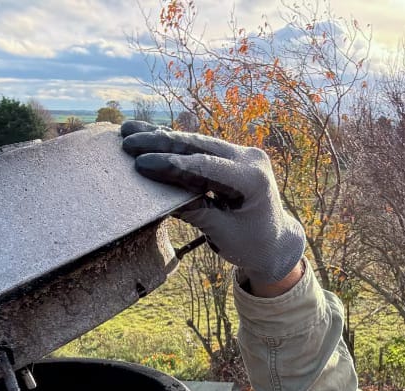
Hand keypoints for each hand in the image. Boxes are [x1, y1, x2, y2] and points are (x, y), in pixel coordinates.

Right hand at [120, 121, 305, 285]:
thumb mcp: (223, 233)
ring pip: (197, 143)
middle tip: (128, 142)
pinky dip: (175, 144)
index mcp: (253, 179)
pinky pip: (201, 148)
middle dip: (161, 144)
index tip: (140, 164)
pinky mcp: (233, 156)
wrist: (276, 243)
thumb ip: (196, 212)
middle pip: (199, 147)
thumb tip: (159, 198)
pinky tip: (150, 133)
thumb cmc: (252, 245)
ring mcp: (242, 154)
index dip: (171, 165)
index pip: (205, 166)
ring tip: (130, 131)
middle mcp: (249, 159)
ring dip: (162, 137)